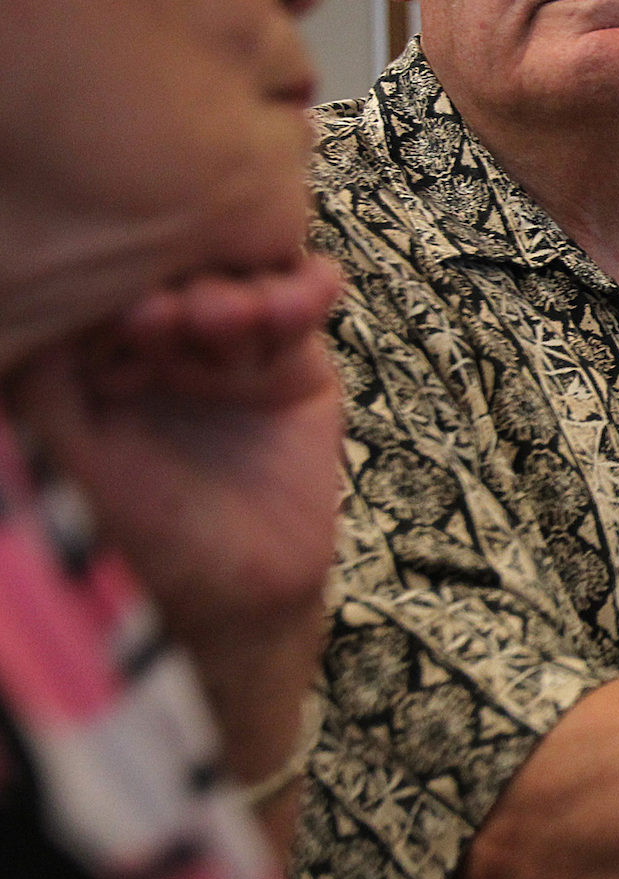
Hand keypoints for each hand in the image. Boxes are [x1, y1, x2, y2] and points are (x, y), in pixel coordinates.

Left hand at [6, 255, 345, 642]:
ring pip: (245, 283)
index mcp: (98, 364)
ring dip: (251, 290)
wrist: (241, 598)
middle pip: (185, 280)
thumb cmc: (142, 541)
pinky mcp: (293, 366)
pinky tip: (309, 297)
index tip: (140, 320)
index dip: (130, 294)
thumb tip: (46, 308)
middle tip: (197, 317)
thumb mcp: (73, 459)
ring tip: (244, 320)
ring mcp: (229, 354)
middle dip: (194, 291)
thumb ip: (48, 385)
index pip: (113, 295)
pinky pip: (306, 305)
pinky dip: (311, 288)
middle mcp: (162, 349)